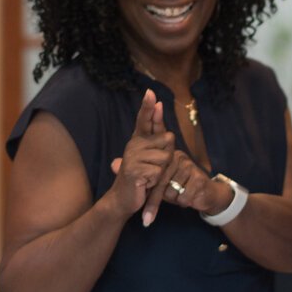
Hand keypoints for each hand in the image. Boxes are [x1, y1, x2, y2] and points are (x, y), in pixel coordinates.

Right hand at [107, 90, 174, 224]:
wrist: (123, 199)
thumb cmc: (141, 177)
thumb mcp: (151, 156)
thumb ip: (157, 136)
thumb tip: (159, 106)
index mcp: (138, 140)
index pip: (143, 119)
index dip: (147, 106)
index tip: (150, 92)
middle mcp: (134, 145)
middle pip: (167, 140)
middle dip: (167, 156)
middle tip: (153, 168)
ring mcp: (132, 158)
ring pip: (165, 158)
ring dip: (162, 171)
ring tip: (149, 177)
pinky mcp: (134, 171)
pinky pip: (158, 172)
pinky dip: (156, 181)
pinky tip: (146, 184)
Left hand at [132, 149, 221, 225]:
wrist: (208, 194)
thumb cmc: (181, 188)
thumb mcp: (161, 184)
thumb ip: (142, 177)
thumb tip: (112, 164)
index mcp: (167, 157)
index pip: (152, 175)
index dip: (147, 194)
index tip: (139, 209)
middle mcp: (178, 158)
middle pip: (160, 185)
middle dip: (155, 204)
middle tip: (148, 218)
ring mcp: (189, 167)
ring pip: (172, 192)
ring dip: (176, 200)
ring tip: (180, 198)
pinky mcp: (199, 179)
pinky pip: (184, 197)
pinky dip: (185, 202)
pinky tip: (189, 199)